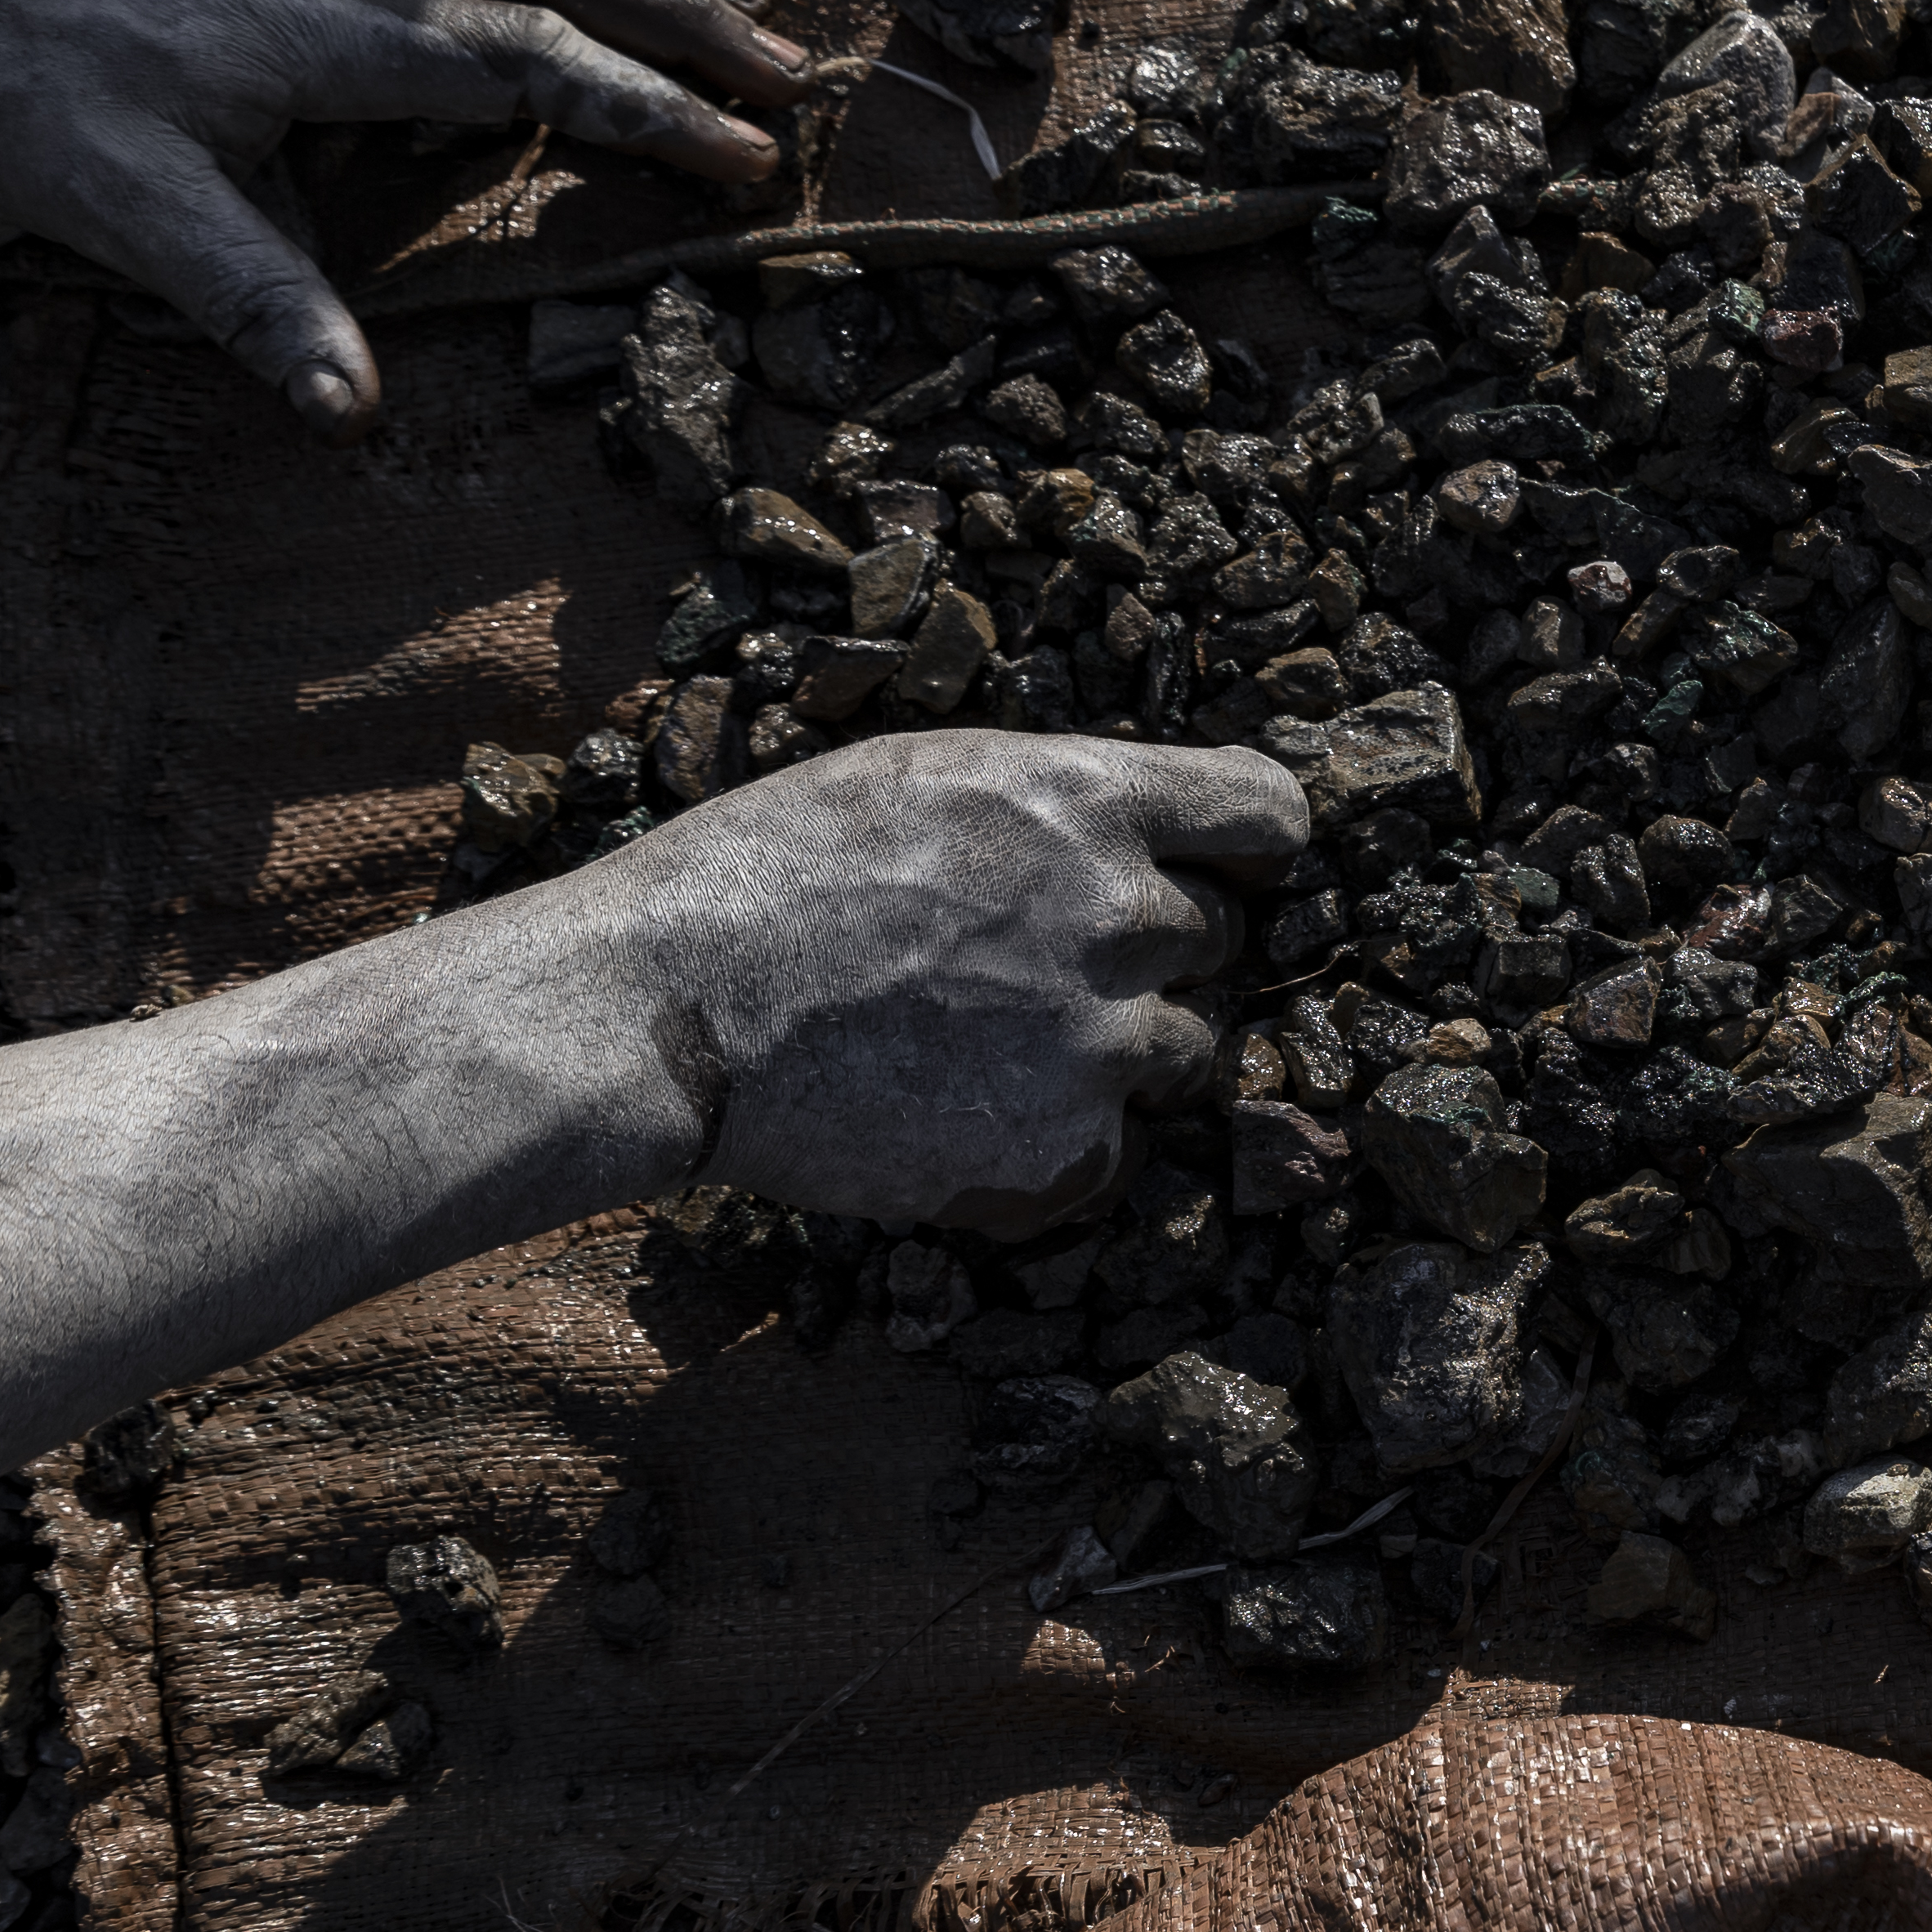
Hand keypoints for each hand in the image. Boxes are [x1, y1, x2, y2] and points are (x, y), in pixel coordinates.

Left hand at [0, 0, 804, 434]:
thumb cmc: (14, 78)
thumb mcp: (120, 208)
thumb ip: (249, 301)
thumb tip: (352, 412)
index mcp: (329, 38)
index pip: (530, 67)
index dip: (650, 114)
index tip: (752, 160)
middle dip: (683, 22)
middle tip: (794, 71)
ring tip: (736, 0)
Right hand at [582, 733, 1311, 1232]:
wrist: (664, 1009)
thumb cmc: (768, 876)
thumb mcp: (925, 781)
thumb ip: (1059, 805)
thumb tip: (1154, 839)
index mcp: (1089, 799)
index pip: (1268, 815)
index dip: (1247, 851)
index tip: (1223, 873)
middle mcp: (1121, 912)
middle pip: (1218, 940)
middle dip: (1146, 952)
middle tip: (1027, 968)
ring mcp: (1102, 1040)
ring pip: (1182, 1051)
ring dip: (1111, 1053)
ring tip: (980, 1045)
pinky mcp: (1068, 1150)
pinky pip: (1117, 1150)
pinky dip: (1058, 1146)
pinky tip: (958, 1115)